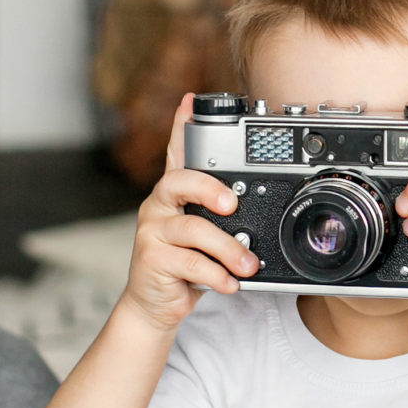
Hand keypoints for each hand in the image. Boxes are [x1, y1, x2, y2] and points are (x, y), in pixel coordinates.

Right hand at [122, 93, 258, 330]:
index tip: (191, 102)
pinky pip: (190, 263)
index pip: (176, 154)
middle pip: (179, 181)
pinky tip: (229, 283)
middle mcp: (159, 206)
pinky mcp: (151, 260)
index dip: (181, 127)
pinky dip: (216, 275)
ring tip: (248, 265)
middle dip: (209, 188)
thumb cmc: (186, 266)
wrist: (155, 305)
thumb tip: (256, 207)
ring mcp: (152, 232)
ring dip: (226, 248)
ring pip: (192, 229)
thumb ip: (224, 217)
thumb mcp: (207, 236)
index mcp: (175, 194)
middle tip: (232, 204)